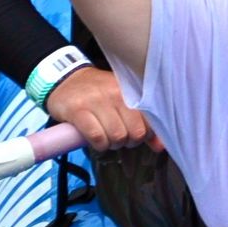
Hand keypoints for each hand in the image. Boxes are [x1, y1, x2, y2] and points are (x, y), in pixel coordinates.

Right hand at [43, 66, 157, 154]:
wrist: (67, 80)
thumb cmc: (99, 93)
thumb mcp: (123, 101)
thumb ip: (142, 121)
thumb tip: (160, 146)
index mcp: (130, 90)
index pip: (150, 119)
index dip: (147, 135)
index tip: (139, 136)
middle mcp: (116, 94)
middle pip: (135, 132)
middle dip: (129, 142)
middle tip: (121, 139)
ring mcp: (96, 101)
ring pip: (117, 135)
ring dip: (112, 144)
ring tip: (107, 139)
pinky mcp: (78, 110)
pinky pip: (96, 136)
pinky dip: (99, 145)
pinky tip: (97, 141)